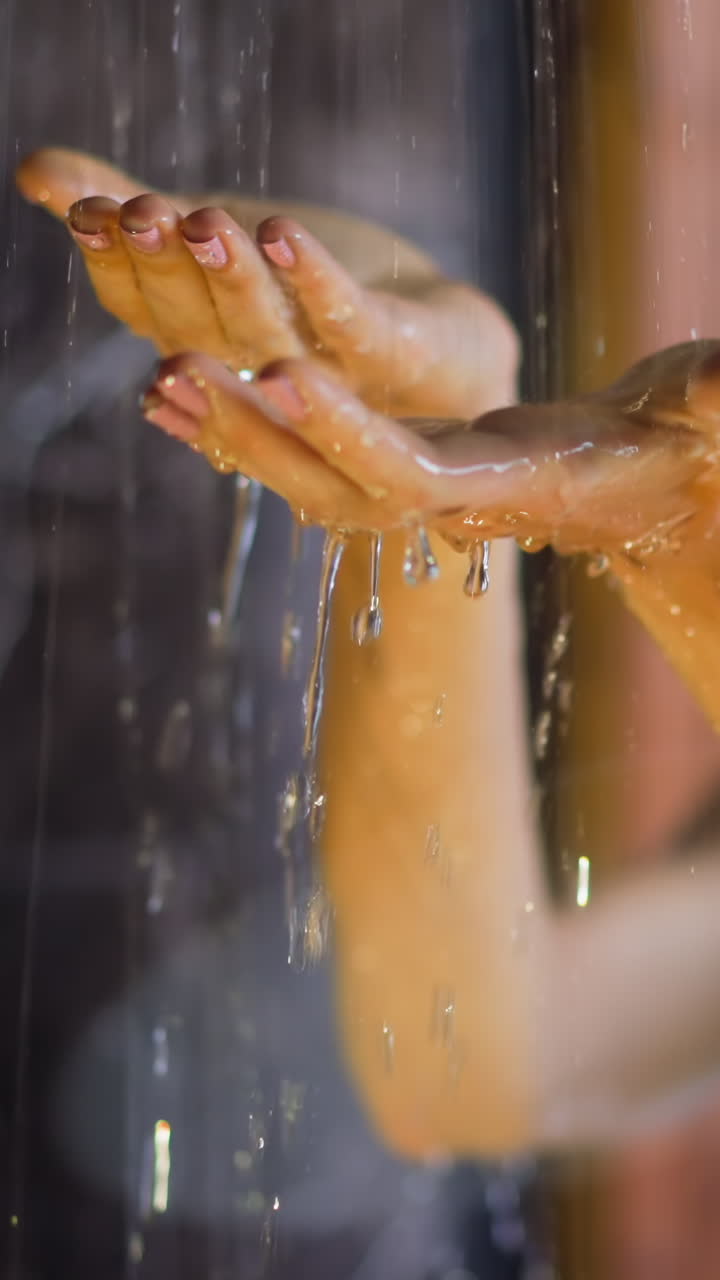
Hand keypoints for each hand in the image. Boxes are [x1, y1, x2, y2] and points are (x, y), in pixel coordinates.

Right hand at [16, 147, 516, 418]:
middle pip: (199, 324)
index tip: (87, 211)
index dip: (116, 264)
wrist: (445, 362)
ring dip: (232, 281)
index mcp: (210, 350)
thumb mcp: (225, 255)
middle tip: (138, 212)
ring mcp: (327, 377)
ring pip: (267, 333)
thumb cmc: (324, 310)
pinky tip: (284, 234)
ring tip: (206, 220)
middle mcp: (256, 375)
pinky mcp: (394, 355)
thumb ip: (140, 222)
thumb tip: (35, 173)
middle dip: (168, 268)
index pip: (145, 311)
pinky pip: (351, 324)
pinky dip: (317, 282)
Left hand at [139, 341, 719, 555]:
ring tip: (158, 381)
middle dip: (258, 435)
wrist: (643, 489)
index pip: (412, 472)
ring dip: (233, 436)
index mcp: (506, 488)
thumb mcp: (703, 425)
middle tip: (180, 372)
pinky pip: (308, 460)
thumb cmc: (679, 452)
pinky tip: (189, 392)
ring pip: (307, 479)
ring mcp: (416, 494)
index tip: (281, 369)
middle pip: (334, 484)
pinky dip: (248, 432)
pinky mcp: (398, 473)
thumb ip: (709, 406)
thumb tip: (717, 387)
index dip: (346, 429)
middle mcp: (448, 502)